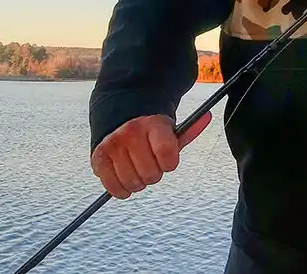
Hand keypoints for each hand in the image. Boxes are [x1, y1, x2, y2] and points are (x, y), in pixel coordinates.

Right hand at [90, 112, 211, 198]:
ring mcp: (113, 145)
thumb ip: (189, 130)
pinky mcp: (99, 158)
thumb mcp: (170, 129)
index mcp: (153, 124)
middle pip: (151, 174)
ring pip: (133, 183)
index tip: (167, 160)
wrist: (120, 117)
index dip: (170, 163)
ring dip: (139, 182)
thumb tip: (207, 117)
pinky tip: (126, 178)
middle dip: (155, 173)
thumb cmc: (150, 130)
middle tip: (151, 164)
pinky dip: (122, 190)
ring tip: (138, 169)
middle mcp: (131, 133)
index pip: (167, 154)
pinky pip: (114, 187)